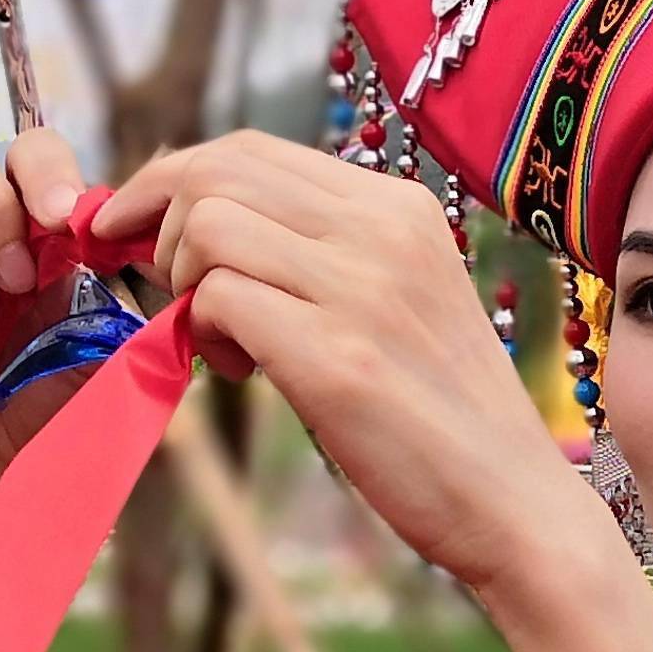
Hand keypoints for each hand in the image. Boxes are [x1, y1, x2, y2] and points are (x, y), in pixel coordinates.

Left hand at [98, 132, 607, 601]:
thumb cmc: (443, 415)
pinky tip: (242, 370)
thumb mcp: (400, 300)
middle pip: (215, 172)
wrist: (514, 501)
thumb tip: (209, 228)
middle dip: (156, 222)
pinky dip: (201, 330)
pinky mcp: (336, 358)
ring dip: (182, 282)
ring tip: (219, 340)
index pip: (250, 150)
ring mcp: (361, 289)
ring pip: (208, 226)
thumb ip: (325, 254)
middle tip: (161, 287)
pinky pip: (218, 299)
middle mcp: (382, 230)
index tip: (137, 227)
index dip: (172, 181)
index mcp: (399, 207)